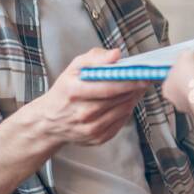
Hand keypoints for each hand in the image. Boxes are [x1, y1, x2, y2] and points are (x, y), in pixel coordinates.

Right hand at [21, 47, 148, 152]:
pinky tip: (125, 102)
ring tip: (137, 89)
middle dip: (134, 89)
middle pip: (118, 100)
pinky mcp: (97, 139)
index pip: (109, 87)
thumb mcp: (73, 68)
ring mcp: (90, 129)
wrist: (49, 122)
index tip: (143, 74)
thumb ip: (95, 58)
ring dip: (133, 99)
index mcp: (74, 92)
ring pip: (122, 111)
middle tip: (144, 79)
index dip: (129, 81)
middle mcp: (82, 113)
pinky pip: (120, 123)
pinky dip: (126, 112)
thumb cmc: (65, 90)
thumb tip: (116, 54)